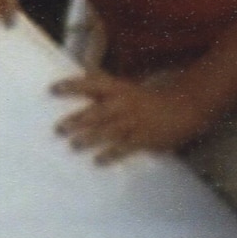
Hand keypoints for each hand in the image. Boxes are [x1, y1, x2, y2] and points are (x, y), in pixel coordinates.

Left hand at [53, 65, 207, 160]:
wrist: (184, 108)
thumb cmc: (147, 100)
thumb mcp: (125, 88)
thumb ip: (103, 87)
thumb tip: (81, 76)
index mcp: (119, 89)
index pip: (92, 84)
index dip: (72, 86)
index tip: (52, 89)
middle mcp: (124, 104)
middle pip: (98, 112)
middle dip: (78, 120)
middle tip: (58, 129)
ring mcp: (134, 122)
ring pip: (108, 131)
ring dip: (90, 138)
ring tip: (73, 145)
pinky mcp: (143, 138)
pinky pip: (124, 148)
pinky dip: (110, 154)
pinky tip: (97, 161)